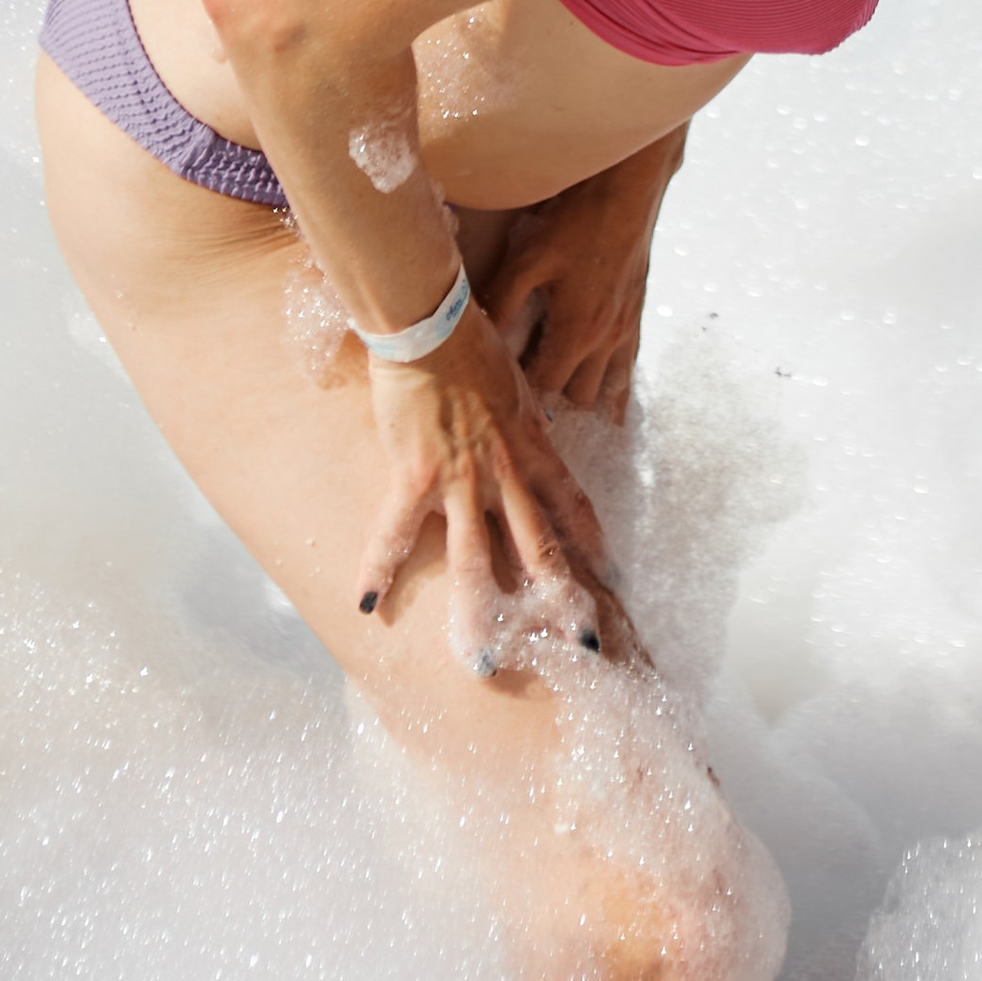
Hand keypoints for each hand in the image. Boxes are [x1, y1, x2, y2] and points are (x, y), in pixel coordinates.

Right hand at [357, 297, 638, 668]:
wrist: (431, 319)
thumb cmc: (469, 339)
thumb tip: (532, 423)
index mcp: (531, 445)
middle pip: (540, 544)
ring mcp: (462, 478)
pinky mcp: (415, 475)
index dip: (592, 540)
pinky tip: (368, 606)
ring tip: (484, 661)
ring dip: (481, 612)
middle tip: (585, 643)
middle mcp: (505, 471)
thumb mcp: (514, 379)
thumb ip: (522, 413)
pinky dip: (379, 568)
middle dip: (562, 597)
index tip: (613, 575)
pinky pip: (396, 531)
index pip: (572, 502)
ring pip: (477, 557)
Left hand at [482, 159, 665, 420]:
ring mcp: (626, 331)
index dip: (521, 385)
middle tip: (525, 372)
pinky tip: (611, 407)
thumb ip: (501, 301)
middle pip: (576, 395)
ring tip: (557, 383)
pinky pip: (630, 369)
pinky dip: (616, 389)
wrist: (627, 191)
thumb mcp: (528, 257)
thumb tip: (478, 334)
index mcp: (576, 331)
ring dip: (580, 389)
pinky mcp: (637, 317)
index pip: (545, 386)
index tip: (502, 374)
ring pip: (604, 389)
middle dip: (551, 391)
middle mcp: (605, 340)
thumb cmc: (575, 221)